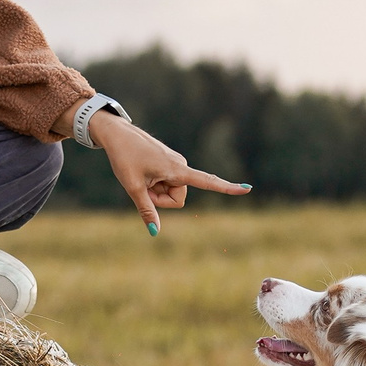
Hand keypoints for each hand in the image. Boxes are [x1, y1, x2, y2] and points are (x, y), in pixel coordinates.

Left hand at [90, 111, 250, 233]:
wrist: (117, 134)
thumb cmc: (124, 158)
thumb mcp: (132, 187)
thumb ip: (146, 210)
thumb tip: (154, 232)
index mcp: (177, 169)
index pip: (207, 181)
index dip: (227, 187)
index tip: (247, 189)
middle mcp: (181, 165)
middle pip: (177, 199)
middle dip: (160, 199)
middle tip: (141, 184)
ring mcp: (176, 164)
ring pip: (171, 192)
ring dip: (155, 190)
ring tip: (140, 174)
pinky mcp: (170, 163)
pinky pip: (167, 183)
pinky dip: (154, 183)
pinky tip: (142, 170)